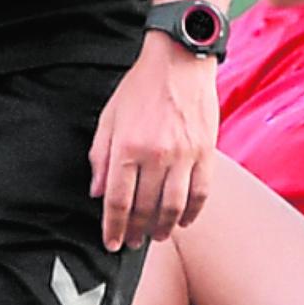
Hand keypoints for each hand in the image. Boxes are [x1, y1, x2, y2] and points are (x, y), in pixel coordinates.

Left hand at [89, 35, 219, 251]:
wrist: (178, 61)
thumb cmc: (140, 87)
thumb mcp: (109, 117)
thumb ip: (100, 156)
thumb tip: (97, 192)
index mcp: (127, 146)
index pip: (118, 201)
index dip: (113, 227)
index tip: (112, 242)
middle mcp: (156, 155)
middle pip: (145, 208)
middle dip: (136, 231)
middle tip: (132, 243)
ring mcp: (184, 155)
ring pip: (174, 206)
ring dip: (163, 227)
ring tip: (156, 237)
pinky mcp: (206, 152)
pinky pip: (201, 192)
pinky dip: (193, 212)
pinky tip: (183, 222)